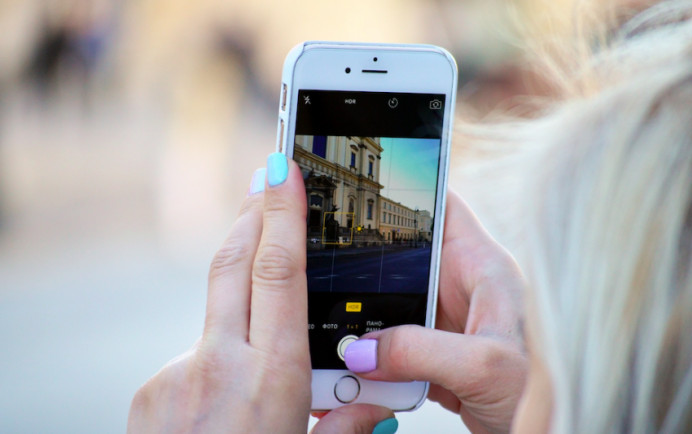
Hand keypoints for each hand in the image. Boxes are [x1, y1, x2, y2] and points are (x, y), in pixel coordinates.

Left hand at [127, 154, 393, 433]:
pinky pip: (193, 358)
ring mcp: (175, 375)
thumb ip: (346, 427)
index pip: (277, 273)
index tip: (282, 169)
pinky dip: (215, 360)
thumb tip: (374, 406)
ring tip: (257, 335)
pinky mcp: (151, 389)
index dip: (281, 214)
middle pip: (232, 264)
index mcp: (270, 379)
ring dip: (239, 307)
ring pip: (216, 318)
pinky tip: (222, 396)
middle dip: (252, 214)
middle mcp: (218, 365)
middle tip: (266, 179)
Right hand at [344, 190, 527, 432]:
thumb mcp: (484, 364)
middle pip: (405, 259)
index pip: (444, 206)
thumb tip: (363, 351)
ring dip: (366, 321)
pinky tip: (357, 370)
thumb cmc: (549, 390)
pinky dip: (374, 359)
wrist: (550, 431)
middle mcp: (464, 289)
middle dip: (368, 266)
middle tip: (329, 270)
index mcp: (482, 267)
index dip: (410, 188)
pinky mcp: (438, 357)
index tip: (370, 184)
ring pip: (392, 306)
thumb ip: (421, 351)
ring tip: (338, 331)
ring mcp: (448, 324)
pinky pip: (394, 348)